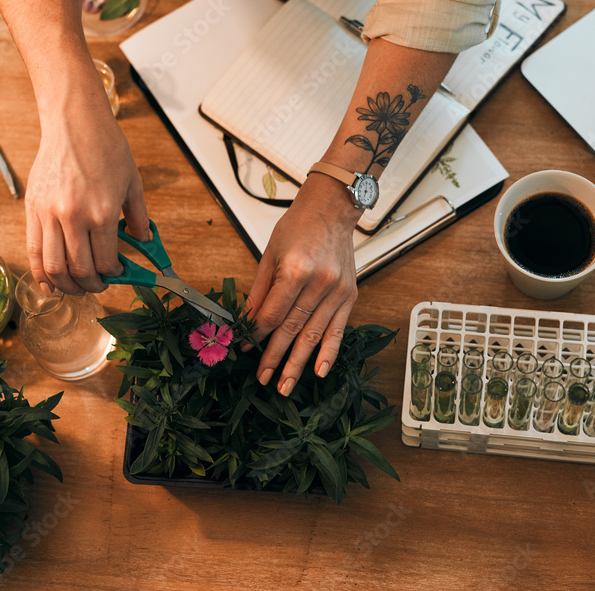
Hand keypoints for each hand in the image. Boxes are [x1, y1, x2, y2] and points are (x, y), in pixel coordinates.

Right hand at [25, 59, 149, 295]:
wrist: (74, 122)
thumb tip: (144, 242)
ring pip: (53, 266)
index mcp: (101, 212)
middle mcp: (73, 217)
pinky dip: (39, 273)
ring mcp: (49, 214)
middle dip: (91, 285)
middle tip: (98, 286)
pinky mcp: (32, 209)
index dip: (113, 275)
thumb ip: (140, 217)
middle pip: (79, 270)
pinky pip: (32, 250)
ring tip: (76, 287)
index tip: (117, 274)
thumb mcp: (132, 183)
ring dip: (66, 285)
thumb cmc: (106, 148)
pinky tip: (49, 283)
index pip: (105, 262)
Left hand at [245, 175, 361, 395]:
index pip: (273, 314)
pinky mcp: (349, 295)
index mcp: (296, 270)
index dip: (257, 334)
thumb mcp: (269, 255)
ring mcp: (338, 291)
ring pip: (314, 335)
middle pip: (292, 329)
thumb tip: (246, 323)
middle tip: (262, 379)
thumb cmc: (297, 228)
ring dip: (298, 363)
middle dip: (275, 357)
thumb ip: (259, 292)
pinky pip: (337, 330)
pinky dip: (328, 352)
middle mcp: (320, 283)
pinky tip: (318, 371)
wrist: (331, 210)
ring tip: (285, 385)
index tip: (245, 348)